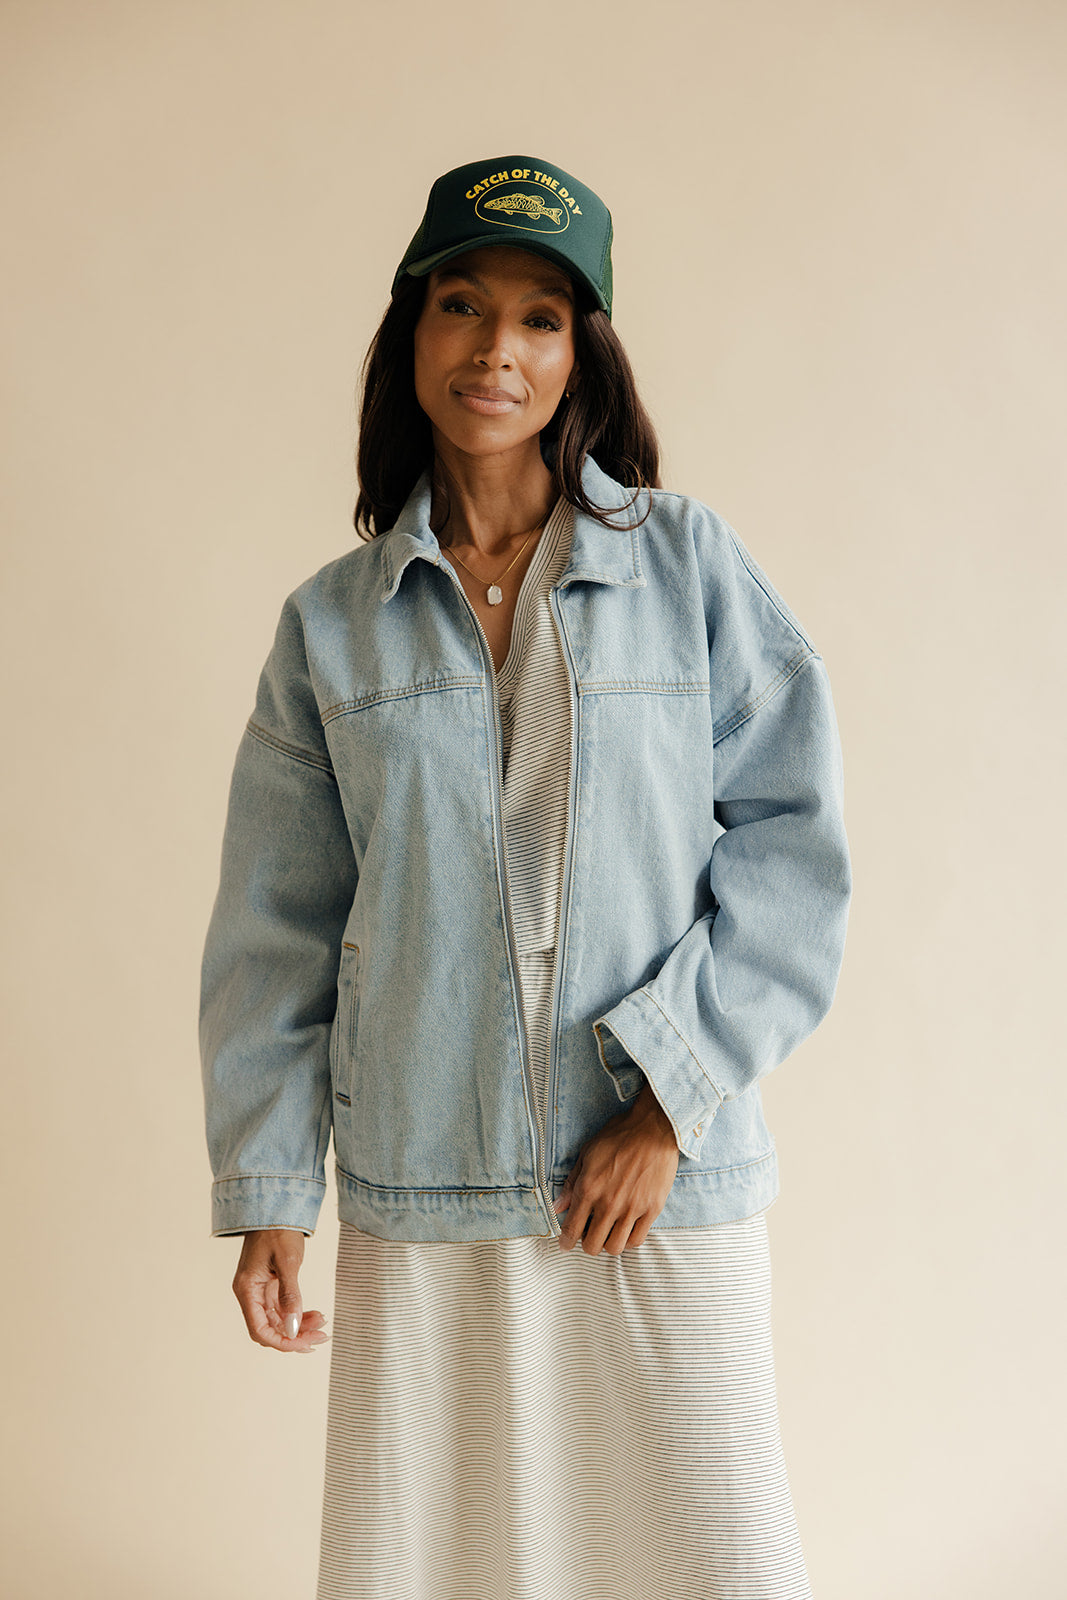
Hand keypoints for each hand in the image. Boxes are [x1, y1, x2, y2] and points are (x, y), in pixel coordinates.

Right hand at [232, 1229, 328, 1352]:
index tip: (304, 1343)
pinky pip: (282, 1308)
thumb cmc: (278, 1230)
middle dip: (294, 1336)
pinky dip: (298, 1313)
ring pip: (278, 1320)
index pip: (259, 1329)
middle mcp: (249, 1293)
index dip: (281, 1341)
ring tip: (322, 1325)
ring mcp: (259, 1290)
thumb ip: (290, 1296)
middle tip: (320, 1336)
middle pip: (269, 1328)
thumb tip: (292, 1328)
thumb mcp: (288, 1262)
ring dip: (299, 1326)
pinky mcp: (269, 1285)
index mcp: (247, 1289)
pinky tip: (315, 1314)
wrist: (276, 1207)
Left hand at [554, 1083, 679, 1255]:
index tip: (566, 1244)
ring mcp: (631, 1208)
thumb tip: (558, 1207)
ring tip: (608, 1232)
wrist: (653, 1128)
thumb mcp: (587, 1153)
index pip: (572, 1229)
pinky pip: (637, 1239)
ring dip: (608, 1244)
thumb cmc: (619, 1136)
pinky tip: (626, 1229)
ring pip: (615, 1247)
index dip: (566, 1242)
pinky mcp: (652, 1209)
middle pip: (593, 1245)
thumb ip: (572, 1183)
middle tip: (589, 1234)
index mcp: (589, 1188)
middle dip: (587, 1244)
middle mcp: (608, 1203)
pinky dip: (629, 1240)